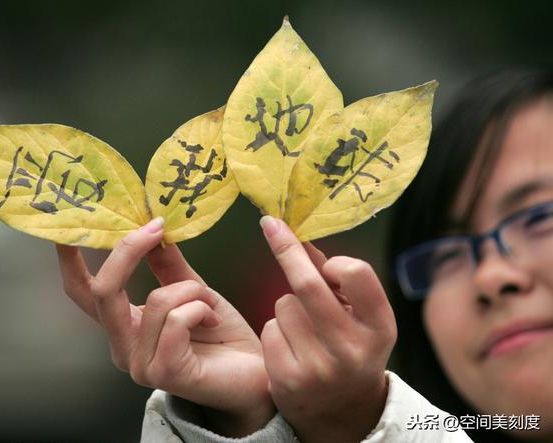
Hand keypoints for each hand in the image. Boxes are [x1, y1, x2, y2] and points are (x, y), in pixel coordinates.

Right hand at [55, 218, 272, 436]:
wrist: (255, 373)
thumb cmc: (223, 336)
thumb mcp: (193, 291)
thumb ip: (168, 266)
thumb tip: (151, 228)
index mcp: (123, 326)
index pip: (82, 291)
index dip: (70, 258)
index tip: (69, 223)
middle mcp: (123, 347)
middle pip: (103, 291)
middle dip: (127, 252)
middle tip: (156, 228)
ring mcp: (139, 364)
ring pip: (156, 300)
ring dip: (193, 291)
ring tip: (209, 305)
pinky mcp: (162, 373)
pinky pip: (177, 319)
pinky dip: (201, 308)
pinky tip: (212, 320)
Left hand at [259, 216, 396, 442]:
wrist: (343, 412)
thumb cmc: (353, 349)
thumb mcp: (360, 317)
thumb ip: (337, 281)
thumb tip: (303, 240)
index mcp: (379, 327)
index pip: (355, 273)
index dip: (335, 262)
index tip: (324, 261)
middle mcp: (351, 349)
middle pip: (308, 285)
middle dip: (286, 250)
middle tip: (270, 225)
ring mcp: (318, 367)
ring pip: (284, 305)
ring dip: (287, 307)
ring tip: (304, 329)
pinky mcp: (288, 379)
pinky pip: (268, 329)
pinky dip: (275, 329)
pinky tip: (291, 347)